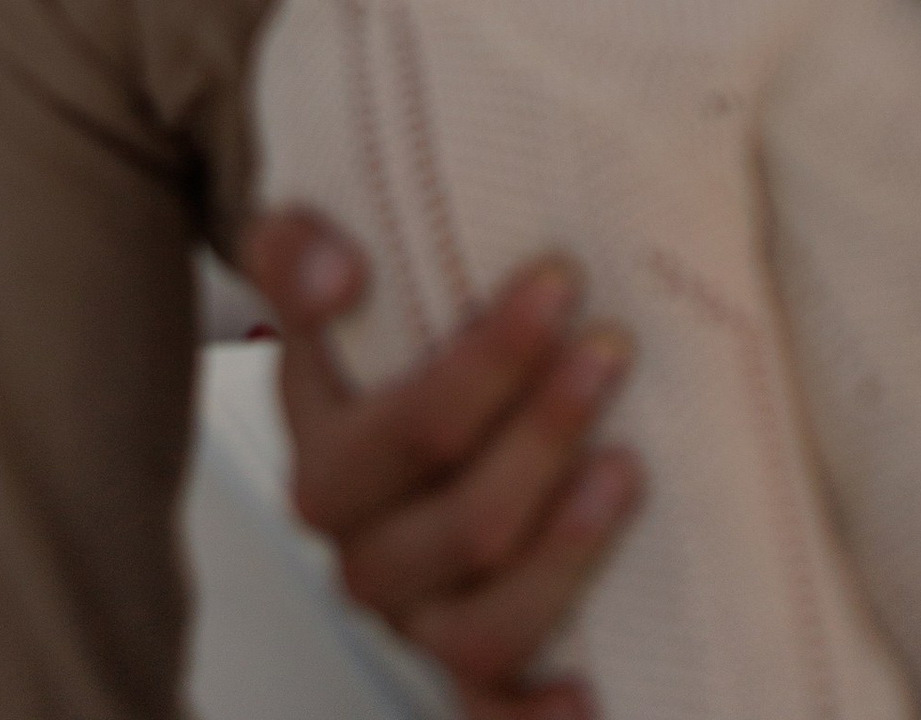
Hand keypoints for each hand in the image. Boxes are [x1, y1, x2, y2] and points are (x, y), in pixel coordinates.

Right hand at [239, 207, 639, 712]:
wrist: (393, 406)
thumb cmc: (380, 333)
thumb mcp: (316, 268)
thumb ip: (294, 248)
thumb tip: (335, 272)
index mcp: (328, 461)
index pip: (408, 431)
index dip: (487, 365)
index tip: (560, 284)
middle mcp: (365, 554)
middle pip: (463, 526)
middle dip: (545, 437)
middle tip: (611, 352)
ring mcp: (417, 621)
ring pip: (485, 628)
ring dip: (565, 554)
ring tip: (626, 469)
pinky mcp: (464, 669)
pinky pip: (489, 715)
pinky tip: (589, 696)